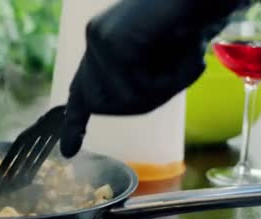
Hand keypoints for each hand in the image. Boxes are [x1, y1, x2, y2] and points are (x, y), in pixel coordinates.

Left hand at [60, 0, 242, 157]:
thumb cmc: (192, 26)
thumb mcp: (160, 64)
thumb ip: (137, 84)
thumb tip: (123, 102)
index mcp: (103, 47)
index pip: (81, 91)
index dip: (75, 123)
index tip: (68, 150)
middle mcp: (95, 41)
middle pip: (103, 105)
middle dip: (142, 102)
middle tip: (175, 77)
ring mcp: (100, 40)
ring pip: (122, 101)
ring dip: (161, 91)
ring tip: (184, 60)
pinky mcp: (112, 42)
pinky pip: (137, 88)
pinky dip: (170, 81)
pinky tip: (186, 55)